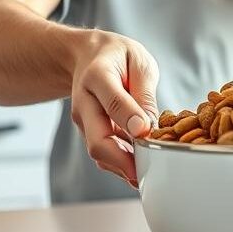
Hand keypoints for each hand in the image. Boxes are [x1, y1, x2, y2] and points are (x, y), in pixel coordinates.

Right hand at [70, 31, 159, 188]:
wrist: (87, 55)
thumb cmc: (119, 57)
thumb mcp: (138, 61)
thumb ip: (143, 92)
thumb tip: (148, 127)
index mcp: (97, 76)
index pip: (113, 102)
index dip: (129, 119)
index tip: (145, 132)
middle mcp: (84, 102)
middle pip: (97, 140)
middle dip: (123, 162)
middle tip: (148, 173)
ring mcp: (83, 120)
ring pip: (99, 153)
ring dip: (123, 168)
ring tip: (149, 176)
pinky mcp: (88, 131)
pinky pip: (103, 152)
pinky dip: (121, 164)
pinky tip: (140, 168)